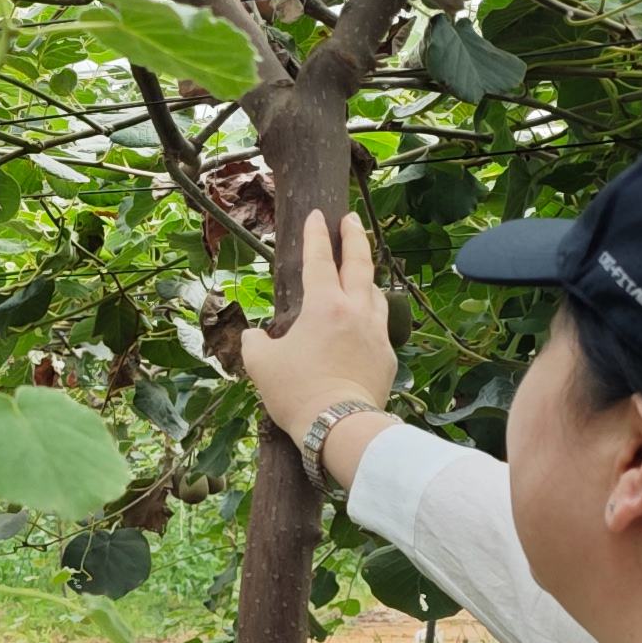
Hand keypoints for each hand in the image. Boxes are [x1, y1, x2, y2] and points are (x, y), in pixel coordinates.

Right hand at [239, 212, 400, 470]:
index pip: (319, 259)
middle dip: (354, 237)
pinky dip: (370, 315)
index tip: (316, 215)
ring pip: (375, 292)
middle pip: (359, 263)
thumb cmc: (296, 392)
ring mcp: (376, 332)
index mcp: (324, 305)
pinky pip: (379, 325)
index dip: (315, 235)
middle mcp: (355, 310)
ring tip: (360, 271)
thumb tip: (253, 335)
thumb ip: (253, 342)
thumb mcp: (260, 365)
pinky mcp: (387, 355)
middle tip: (349, 220)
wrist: (340, 427)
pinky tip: (364, 321)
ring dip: (366, 276)